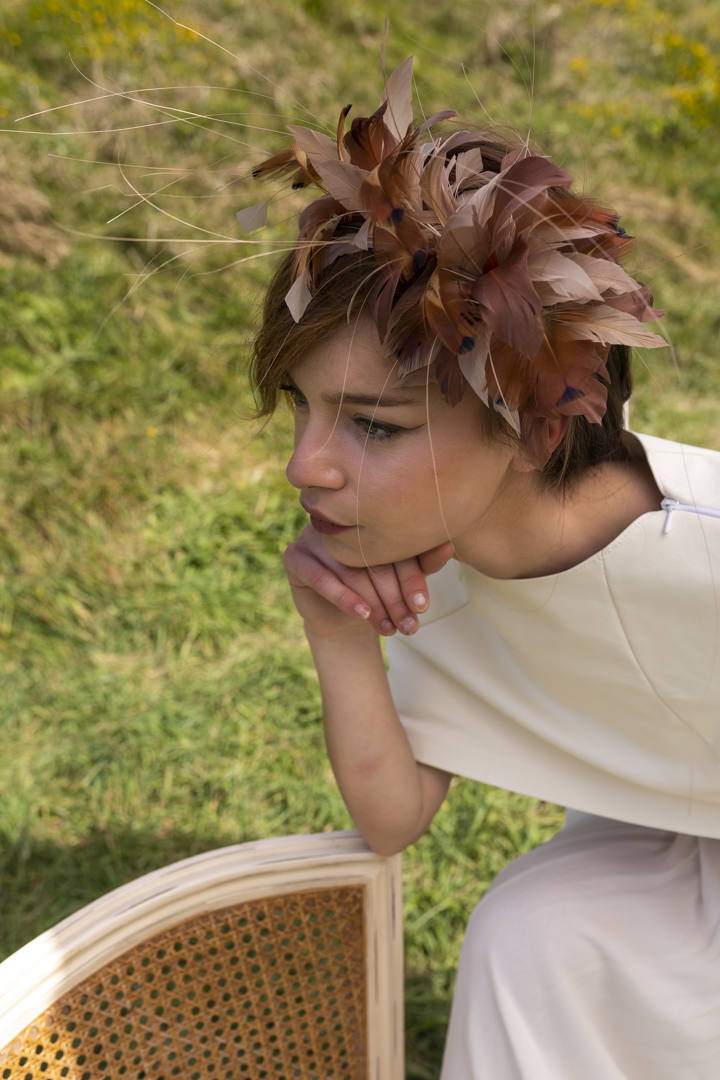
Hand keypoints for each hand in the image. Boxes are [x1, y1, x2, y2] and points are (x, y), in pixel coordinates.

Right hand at [283, 524, 453, 639]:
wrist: (341, 619)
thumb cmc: (379, 592)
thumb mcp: (404, 580)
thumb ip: (423, 563)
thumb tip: (449, 545)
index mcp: (368, 518)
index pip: (392, 545)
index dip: (411, 577)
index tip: (424, 606)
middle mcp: (340, 522)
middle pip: (371, 559)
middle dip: (393, 597)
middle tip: (409, 624)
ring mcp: (314, 537)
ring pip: (349, 570)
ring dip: (373, 602)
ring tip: (389, 627)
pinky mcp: (294, 557)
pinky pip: (320, 577)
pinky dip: (343, 598)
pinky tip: (362, 614)